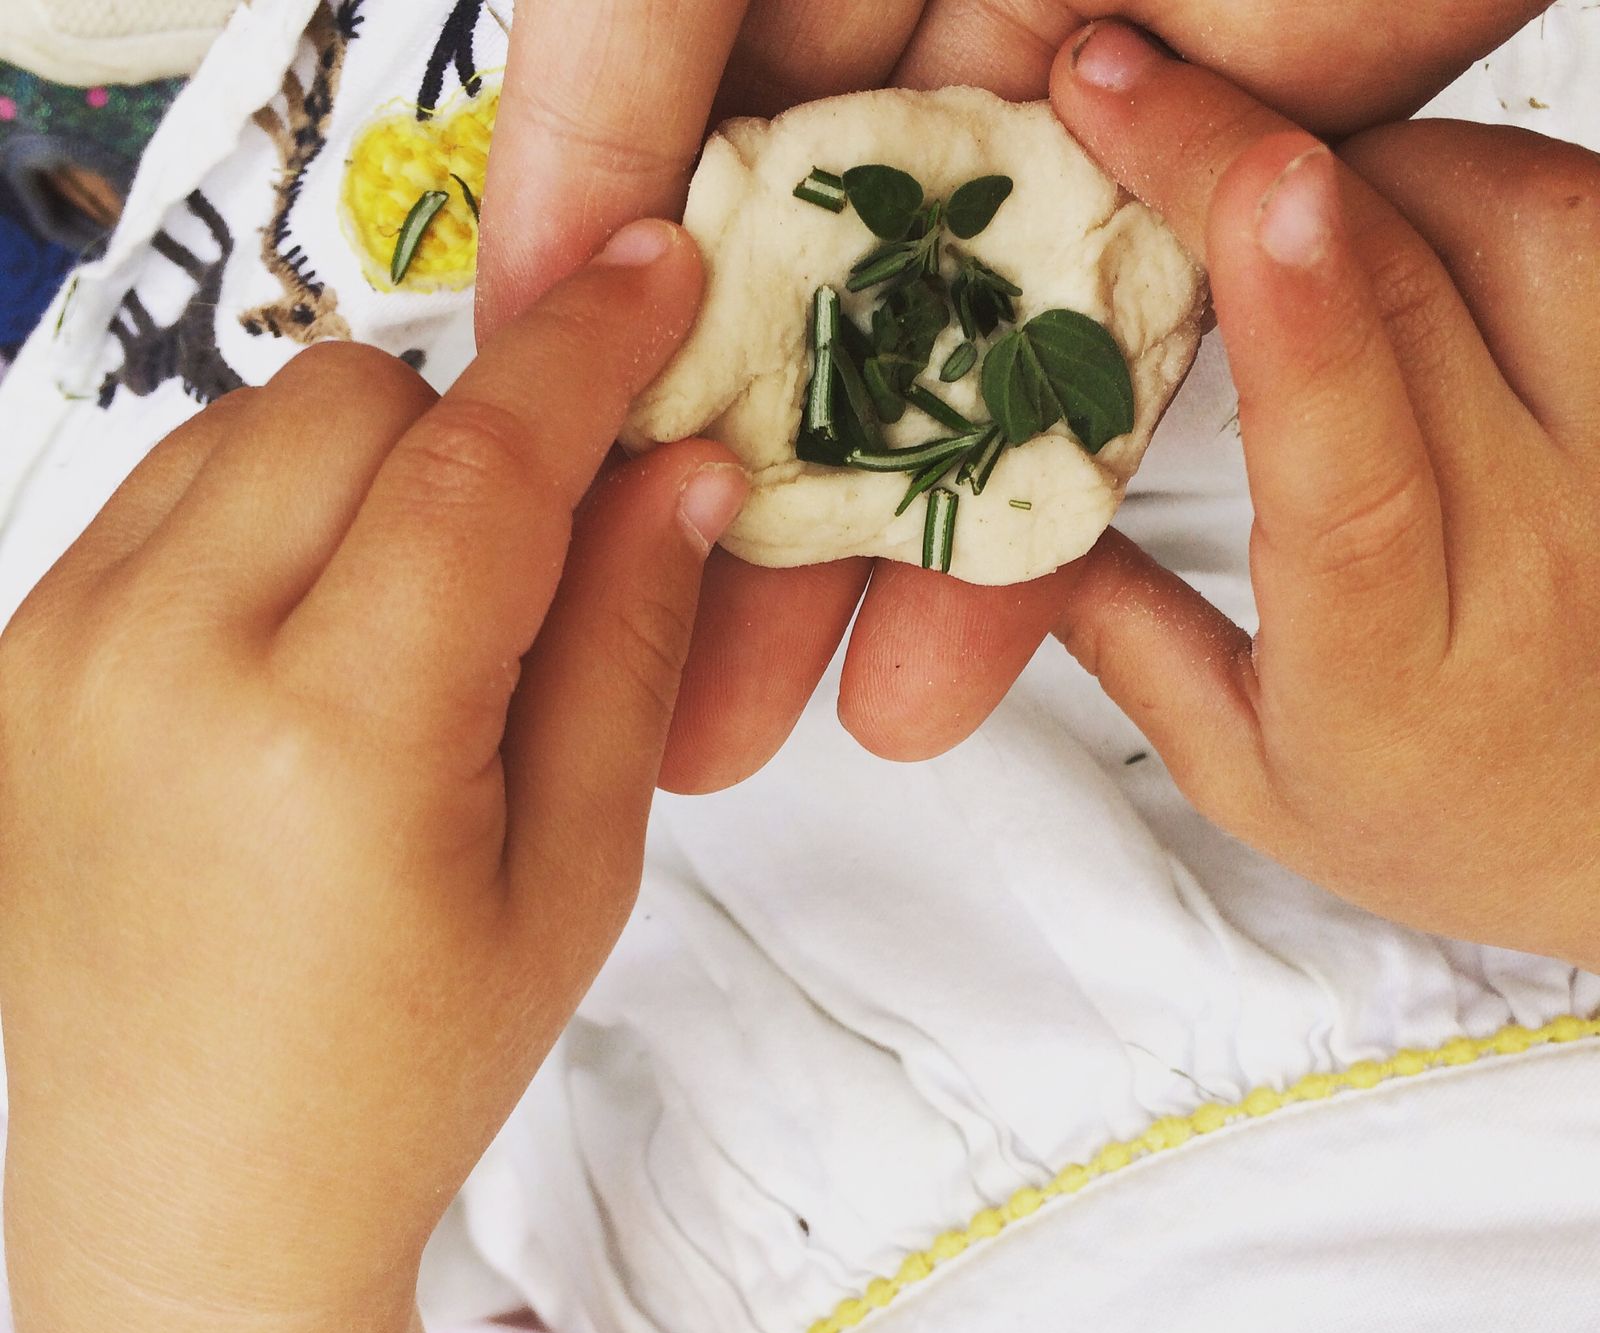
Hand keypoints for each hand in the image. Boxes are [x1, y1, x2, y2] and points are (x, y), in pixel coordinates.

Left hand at [0, 220, 745, 1332]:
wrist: (195, 1202)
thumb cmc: (409, 1074)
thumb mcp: (573, 876)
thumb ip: (625, 648)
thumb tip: (682, 472)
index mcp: (336, 739)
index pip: (483, 462)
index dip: (587, 351)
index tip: (656, 276)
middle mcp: (162, 663)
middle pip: (351, 397)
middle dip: (473, 426)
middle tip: (540, 534)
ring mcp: (57, 658)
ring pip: (247, 423)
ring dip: (368, 463)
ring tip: (420, 606)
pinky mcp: (13, 669)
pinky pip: (164, 494)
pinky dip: (269, 511)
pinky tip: (314, 637)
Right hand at [477, 0, 1551, 793]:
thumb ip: (611, 74)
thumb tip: (538, 290)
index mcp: (762, 1)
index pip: (651, 245)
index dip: (603, 420)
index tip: (560, 567)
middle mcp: (896, 68)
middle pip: (790, 354)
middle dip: (725, 545)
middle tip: (667, 702)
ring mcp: (1053, 141)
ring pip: (942, 395)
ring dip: (872, 568)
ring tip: (799, 722)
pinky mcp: (1213, 191)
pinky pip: (1112, 373)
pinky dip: (1045, 505)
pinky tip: (963, 643)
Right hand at [1042, 22, 1599, 967]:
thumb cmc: (1446, 824)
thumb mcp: (1253, 776)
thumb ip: (1129, 647)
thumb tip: (1013, 533)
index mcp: (1392, 667)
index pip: (1352, 468)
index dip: (1292, 310)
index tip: (1230, 176)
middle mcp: (1534, 548)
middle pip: (1421, 294)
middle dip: (1257, 158)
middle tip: (1128, 88)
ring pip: (1536, 224)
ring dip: (1381, 155)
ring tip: (1275, 169)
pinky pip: (1598, 234)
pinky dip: (1486, 177)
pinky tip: (1404, 201)